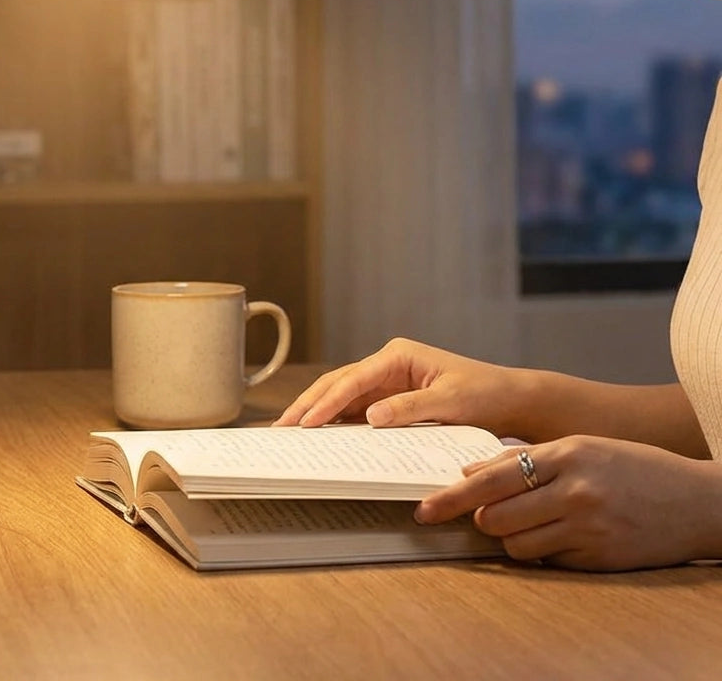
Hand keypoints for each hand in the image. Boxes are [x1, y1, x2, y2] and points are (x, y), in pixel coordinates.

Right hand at [273, 337, 519, 434]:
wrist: (511, 401)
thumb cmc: (486, 395)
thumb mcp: (451, 401)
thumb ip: (410, 408)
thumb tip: (370, 417)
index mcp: (398, 356)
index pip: (353, 380)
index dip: (326, 402)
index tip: (307, 423)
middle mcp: (388, 365)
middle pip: (337, 384)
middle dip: (308, 405)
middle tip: (282, 428)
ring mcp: (387, 383)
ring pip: (341, 396)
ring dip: (316, 413)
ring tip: (289, 432)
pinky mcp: (390, 401)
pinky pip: (356, 411)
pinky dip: (335, 422)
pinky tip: (318, 436)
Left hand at [416, 435, 721, 570]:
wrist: (697, 500)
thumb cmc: (632, 466)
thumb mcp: (579, 446)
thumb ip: (525, 457)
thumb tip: (470, 471)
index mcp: (565, 455)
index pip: (492, 478)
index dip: (451, 496)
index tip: (424, 507)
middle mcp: (574, 491)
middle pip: (496, 517)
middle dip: (481, 519)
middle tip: (483, 514)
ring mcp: (588, 528)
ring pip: (517, 545)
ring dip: (510, 537)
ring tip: (529, 522)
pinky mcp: (600, 559)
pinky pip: (548, 561)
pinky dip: (543, 551)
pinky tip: (560, 535)